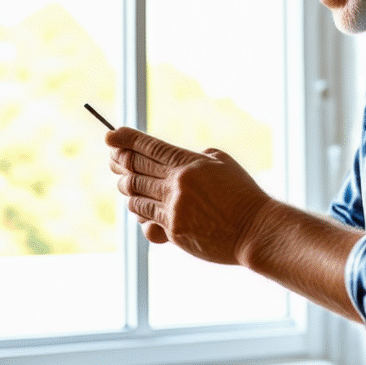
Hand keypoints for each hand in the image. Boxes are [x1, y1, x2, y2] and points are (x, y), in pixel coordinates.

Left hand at [105, 127, 271, 265]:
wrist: (255, 230)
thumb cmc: (243, 196)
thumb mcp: (223, 165)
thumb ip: (197, 158)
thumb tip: (174, 160)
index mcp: (190, 163)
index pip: (149, 146)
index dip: (125, 138)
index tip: (110, 135)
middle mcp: (178, 183)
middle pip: (135, 167)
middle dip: (119, 161)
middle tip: (112, 158)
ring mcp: (174, 207)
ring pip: (135, 193)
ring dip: (126, 187)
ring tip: (124, 182)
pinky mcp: (173, 230)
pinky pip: (145, 219)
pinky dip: (139, 212)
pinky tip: (139, 210)